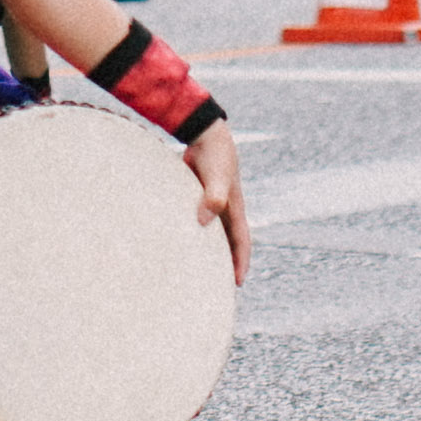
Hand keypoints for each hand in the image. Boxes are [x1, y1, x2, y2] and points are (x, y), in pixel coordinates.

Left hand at [187, 121, 248, 282]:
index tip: (237, 283)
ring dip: (208, 249)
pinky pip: (198, 221)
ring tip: (197, 269)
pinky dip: (193, 233)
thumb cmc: (214, 155)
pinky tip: (179, 241)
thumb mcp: (217, 176)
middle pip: (228, 242)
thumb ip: (213, 198)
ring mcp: (212, 204)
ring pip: (212, 233)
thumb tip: (204, 222)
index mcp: (234, 209)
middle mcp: (225, 210)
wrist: (205, 135)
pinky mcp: (198, 197)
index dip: (240, 262)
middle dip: (225, 262)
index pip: (241, 242)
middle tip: (217, 285)